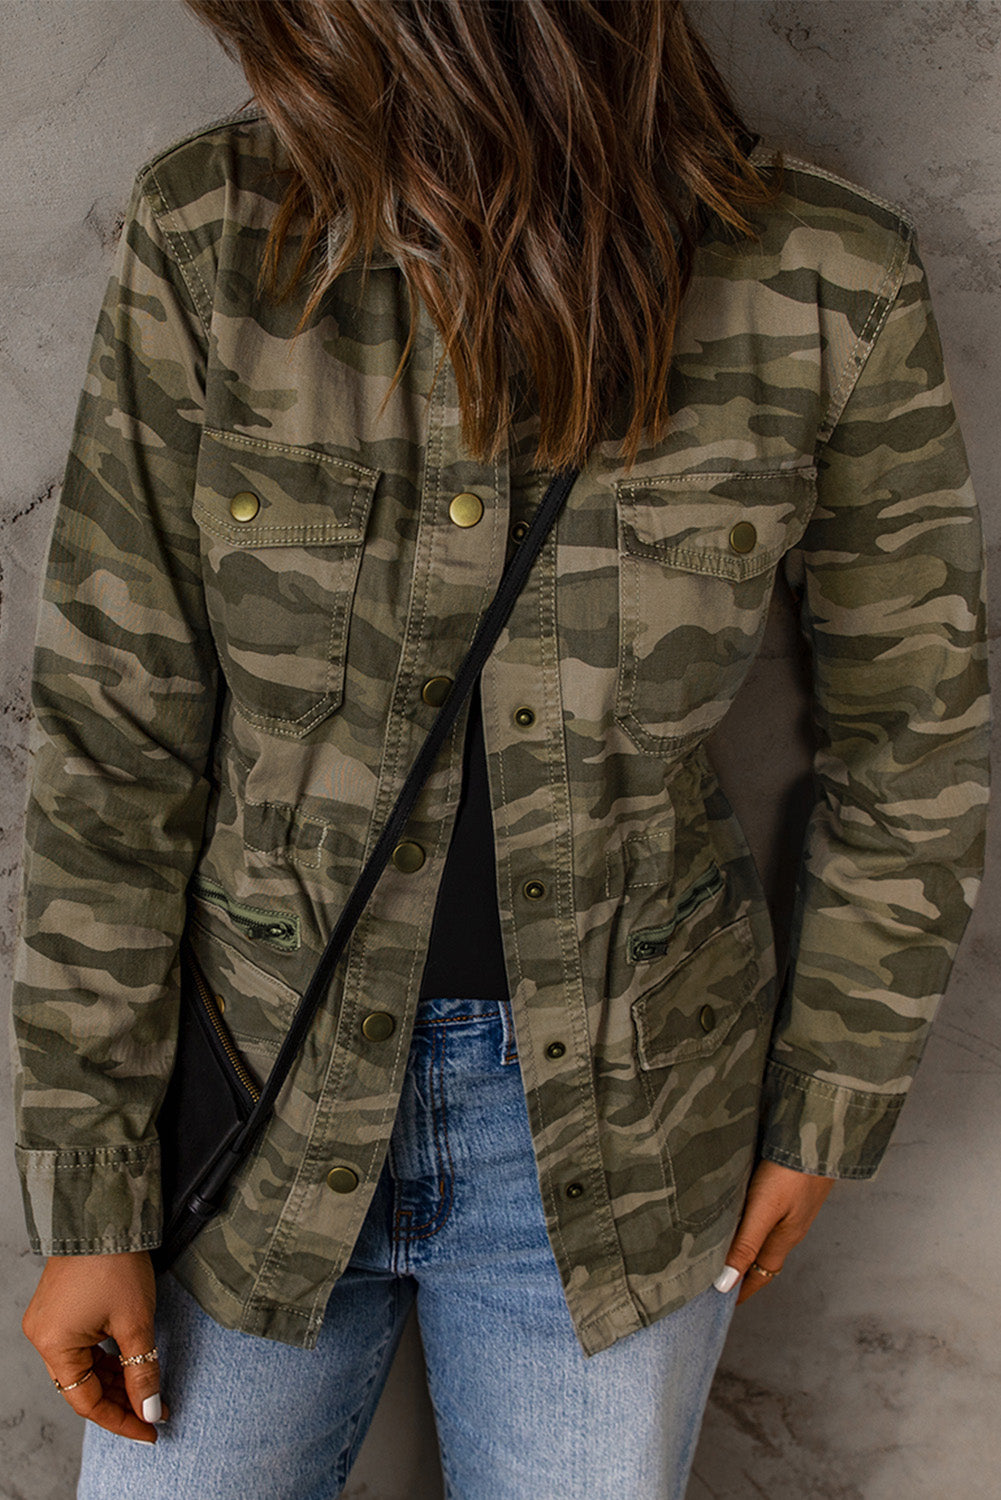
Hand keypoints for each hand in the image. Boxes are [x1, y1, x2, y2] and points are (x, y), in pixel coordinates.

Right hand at [22, 1252, 168, 1441]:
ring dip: (115, 1378)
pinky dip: (105, 1357)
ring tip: (148, 1388)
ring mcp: (49, 1321)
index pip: (87, 1401)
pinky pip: (80, 1345)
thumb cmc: (116, 1263)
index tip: (150, 1429)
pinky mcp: (59, 1307)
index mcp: (55, 1345)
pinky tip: (129, 1362)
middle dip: (121, 1399)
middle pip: (83, 1385)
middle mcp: (44, 1336)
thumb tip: (150, 1409)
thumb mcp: (136, 1322)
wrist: (104, 1213)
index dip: (121, 1419)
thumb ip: (142, 1371)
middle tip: (155, 1409)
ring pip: (83, 1365)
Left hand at [714, 1158, 835, 1304]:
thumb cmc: (792, 1172)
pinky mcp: (792, 1188)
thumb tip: (725, 1284)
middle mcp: (790, 1226)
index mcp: (785, 1237)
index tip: (724, 1303)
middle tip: (720, 1278)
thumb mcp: (764, 1210)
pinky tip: (744, 1210)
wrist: (819, 1134)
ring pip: (767, 1234)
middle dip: (745, 1271)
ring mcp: (794, 1207)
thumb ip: (745, 1244)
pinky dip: (754, 1221)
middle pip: (764, 1257)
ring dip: (749, 1245)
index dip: (743, 1289)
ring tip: (726, 1248)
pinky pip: (770, 1214)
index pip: (761, 1275)